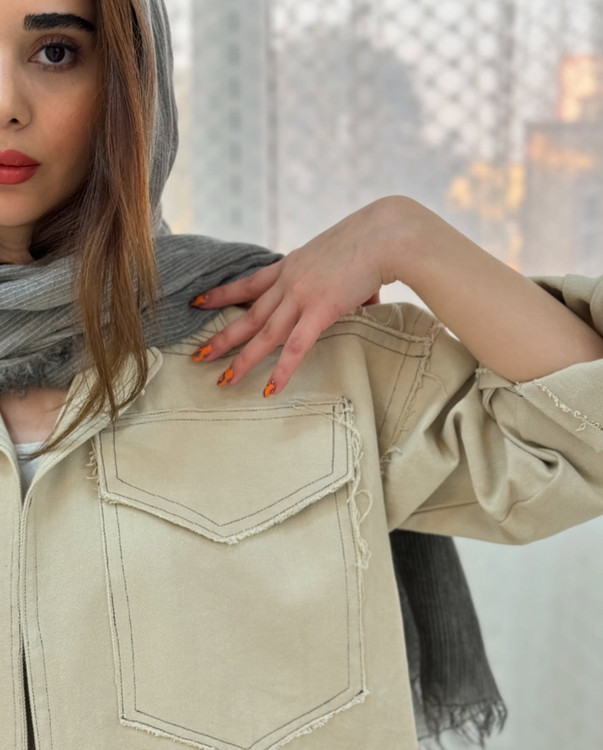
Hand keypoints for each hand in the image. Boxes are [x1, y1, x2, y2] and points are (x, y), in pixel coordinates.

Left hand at [189, 197, 402, 395]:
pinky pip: (296, 347)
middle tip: (198, 356)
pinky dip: (282, 371)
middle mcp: (289, 281)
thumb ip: (347, 285)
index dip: (222, 294)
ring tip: (224, 381)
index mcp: (292, 265)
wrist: (386, 233)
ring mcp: (301, 296)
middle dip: (222, 337)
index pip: (249, 282)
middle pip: (248, 314)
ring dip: (242, 360)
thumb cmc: (374, 241)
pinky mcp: (320, 310)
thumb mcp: (346, 259)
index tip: (198, 302)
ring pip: (264, 335)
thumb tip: (367, 299)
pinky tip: (269, 389)